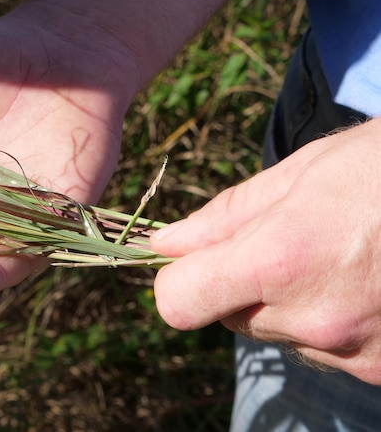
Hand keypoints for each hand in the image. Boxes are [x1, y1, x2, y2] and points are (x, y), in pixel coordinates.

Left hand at [151, 118, 380, 383]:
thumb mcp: (302, 173)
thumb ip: (225, 217)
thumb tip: (167, 244)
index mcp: (281, 261)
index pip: (178, 303)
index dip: (178, 279)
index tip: (195, 257)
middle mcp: (315, 320)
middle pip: (230, 317)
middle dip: (241, 283)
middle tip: (290, 239)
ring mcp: (357, 352)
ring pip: (281, 335)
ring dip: (292, 304)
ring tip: (344, 255)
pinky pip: (330, 350)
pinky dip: (335, 322)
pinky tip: (371, 282)